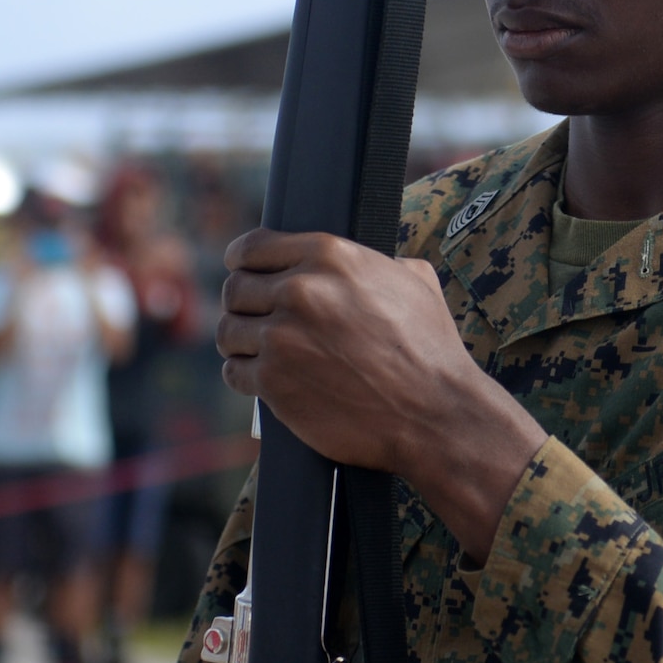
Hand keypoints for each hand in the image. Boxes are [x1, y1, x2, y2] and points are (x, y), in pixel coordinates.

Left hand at [217, 230, 543, 560]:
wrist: (434, 414)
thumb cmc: (430, 349)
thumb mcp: (414, 281)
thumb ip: (377, 262)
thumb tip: (362, 261)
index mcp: (329, 255)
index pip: (252, 248)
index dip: (242, 261)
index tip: (240, 271)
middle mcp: (300, 290)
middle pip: (235, 289)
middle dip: (243, 305)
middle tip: (254, 320)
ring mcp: (282, 338)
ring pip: (229, 330)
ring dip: (239, 341)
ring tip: (255, 351)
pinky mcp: (274, 382)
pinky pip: (235, 372)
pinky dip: (244, 376)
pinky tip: (261, 379)